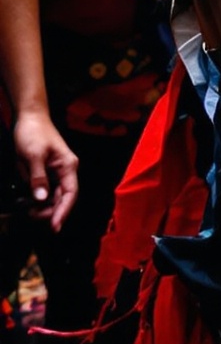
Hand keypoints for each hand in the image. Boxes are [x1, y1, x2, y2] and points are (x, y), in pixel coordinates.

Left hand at [10, 106, 77, 228]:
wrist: (28, 116)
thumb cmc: (33, 132)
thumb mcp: (33, 155)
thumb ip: (37, 178)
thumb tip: (42, 199)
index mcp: (67, 166)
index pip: (70, 194)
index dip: (63, 211)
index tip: (54, 226)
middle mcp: (64, 171)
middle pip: (61, 198)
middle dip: (49, 211)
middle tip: (32, 217)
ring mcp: (55, 172)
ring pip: (52, 197)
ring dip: (42, 206)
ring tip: (28, 211)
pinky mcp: (45, 172)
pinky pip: (43, 190)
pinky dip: (36, 199)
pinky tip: (27, 203)